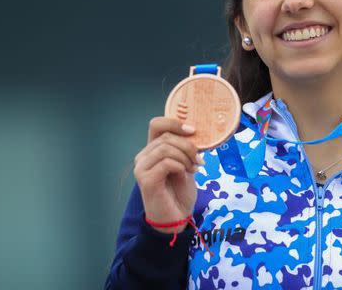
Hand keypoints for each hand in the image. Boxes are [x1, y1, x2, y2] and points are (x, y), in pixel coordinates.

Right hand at [133, 117, 202, 232]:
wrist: (176, 218)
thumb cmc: (180, 192)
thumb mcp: (186, 165)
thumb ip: (186, 149)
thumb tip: (195, 132)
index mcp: (152, 150)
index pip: (157, 124)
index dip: (175, 123)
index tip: (193, 130)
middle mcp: (143, 156)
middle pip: (166, 136)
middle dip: (188, 146)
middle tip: (200, 160)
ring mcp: (141, 168)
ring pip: (166, 148)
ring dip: (186, 157)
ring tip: (194, 168)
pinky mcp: (145, 180)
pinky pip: (166, 162)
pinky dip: (181, 166)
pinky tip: (187, 174)